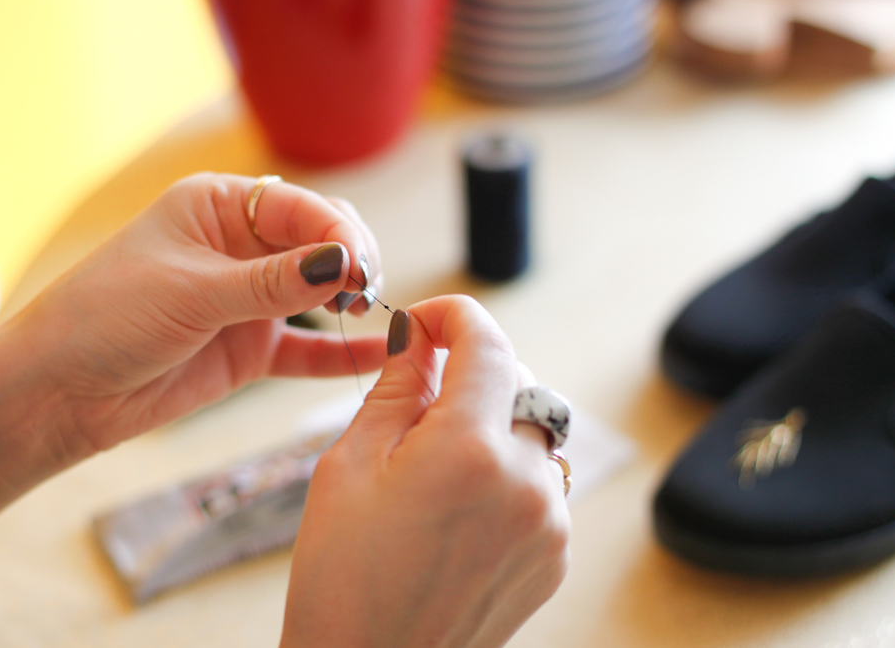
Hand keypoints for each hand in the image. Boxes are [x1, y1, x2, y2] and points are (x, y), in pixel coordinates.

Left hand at [0, 172, 388, 562]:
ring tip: (366, 313)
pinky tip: (378, 353)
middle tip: (361, 290)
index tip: (357, 266)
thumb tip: (341, 261)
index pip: (300, 208)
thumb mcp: (191, 292)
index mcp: (218, 207)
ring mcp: (249, 299)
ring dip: (351, 298)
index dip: (337, 232)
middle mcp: (240, 247)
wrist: (57, 393)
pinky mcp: (251, 348)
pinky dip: (342, 352)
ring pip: (322, 289)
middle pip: (321, 241)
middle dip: (350, 259)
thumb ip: (270, 282)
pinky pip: (309, 347)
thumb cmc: (103, 319)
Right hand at [281, 295, 570, 647]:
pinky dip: (506, 471)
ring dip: (493, 422)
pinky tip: (457, 505)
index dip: (455, 317)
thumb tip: (418, 335)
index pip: (487, 344)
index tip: (426, 322)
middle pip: (521, 381)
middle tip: (418, 396)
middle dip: (474, 372)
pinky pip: (540, 482)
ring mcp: (548, 523)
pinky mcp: (554, 554)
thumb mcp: (349, 466)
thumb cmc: (341, 576)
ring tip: (433, 462)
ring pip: (535, 432)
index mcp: (468, 450)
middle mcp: (526, 482)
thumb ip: (397, 388)